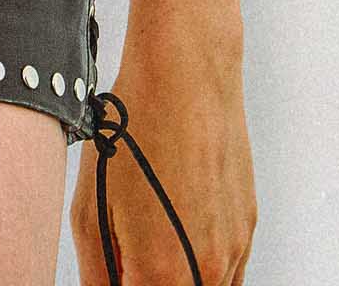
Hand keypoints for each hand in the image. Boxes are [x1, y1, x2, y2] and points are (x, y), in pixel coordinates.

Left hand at [72, 0, 254, 285]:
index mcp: (162, 273)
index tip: (118, 273)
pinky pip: (227, 273)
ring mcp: (234, 250)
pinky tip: (174, 230)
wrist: (187, 73)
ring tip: (149, 238)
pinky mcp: (248, 227)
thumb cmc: (134, 130)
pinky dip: (202, 268)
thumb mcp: (90, 209)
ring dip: (177, 280)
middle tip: (129, 259)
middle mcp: (206, 269)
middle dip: (149, 283)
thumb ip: (98, 275)